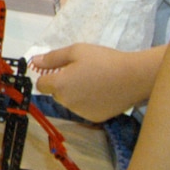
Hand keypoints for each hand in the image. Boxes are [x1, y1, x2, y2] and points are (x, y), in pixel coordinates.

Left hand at [30, 44, 145, 123]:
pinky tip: (101, 92)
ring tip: (94, 81)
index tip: (60, 70)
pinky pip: (83, 109)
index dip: (48, 76)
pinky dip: (88, 102)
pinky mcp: (94, 118)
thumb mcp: (76, 51)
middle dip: (63, 84)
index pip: (41, 85)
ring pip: (70, 102)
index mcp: (60, 85)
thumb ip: (52, 58)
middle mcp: (66, 102)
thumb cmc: (104, 60)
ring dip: (75, 94)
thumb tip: (35, 62)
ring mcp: (80, 112)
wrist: (134, 77)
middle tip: (82, 72)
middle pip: (56, 94)